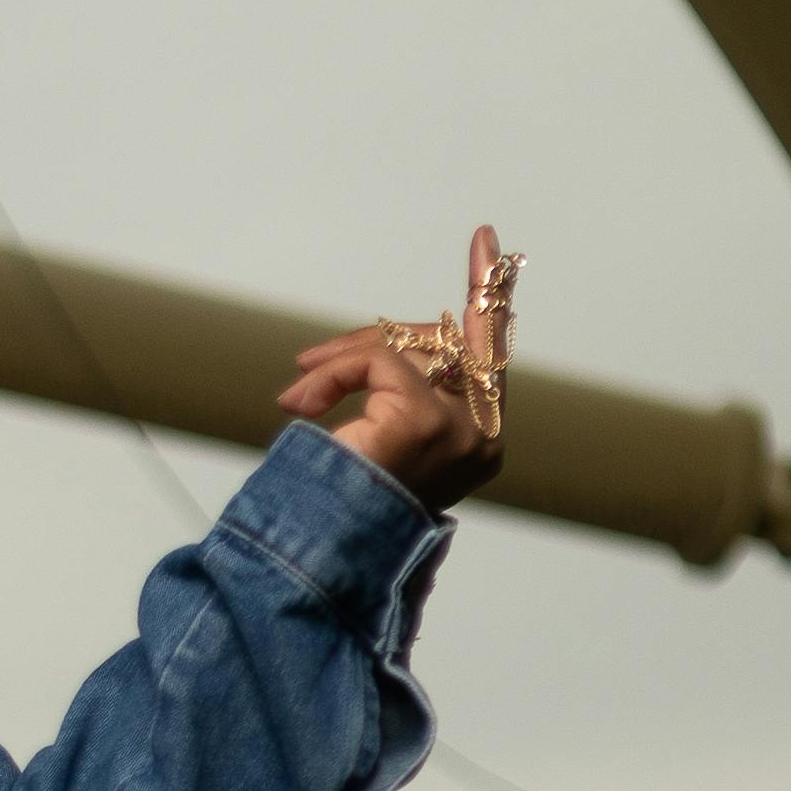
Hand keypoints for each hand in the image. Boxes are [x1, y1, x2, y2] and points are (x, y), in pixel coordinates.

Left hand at [276, 221, 516, 489]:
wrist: (324, 551)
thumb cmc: (345, 508)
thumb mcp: (377, 440)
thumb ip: (392, 394)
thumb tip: (359, 353)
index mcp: (479, 445)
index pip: (492, 353)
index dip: (489, 294)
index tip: (484, 238)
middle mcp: (483, 437)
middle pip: (446, 342)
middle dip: (377, 342)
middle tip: (313, 361)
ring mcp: (460, 429)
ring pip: (404, 349)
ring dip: (343, 364)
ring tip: (299, 395)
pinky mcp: (425, 420)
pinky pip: (379, 360)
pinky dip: (336, 371)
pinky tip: (301, 402)